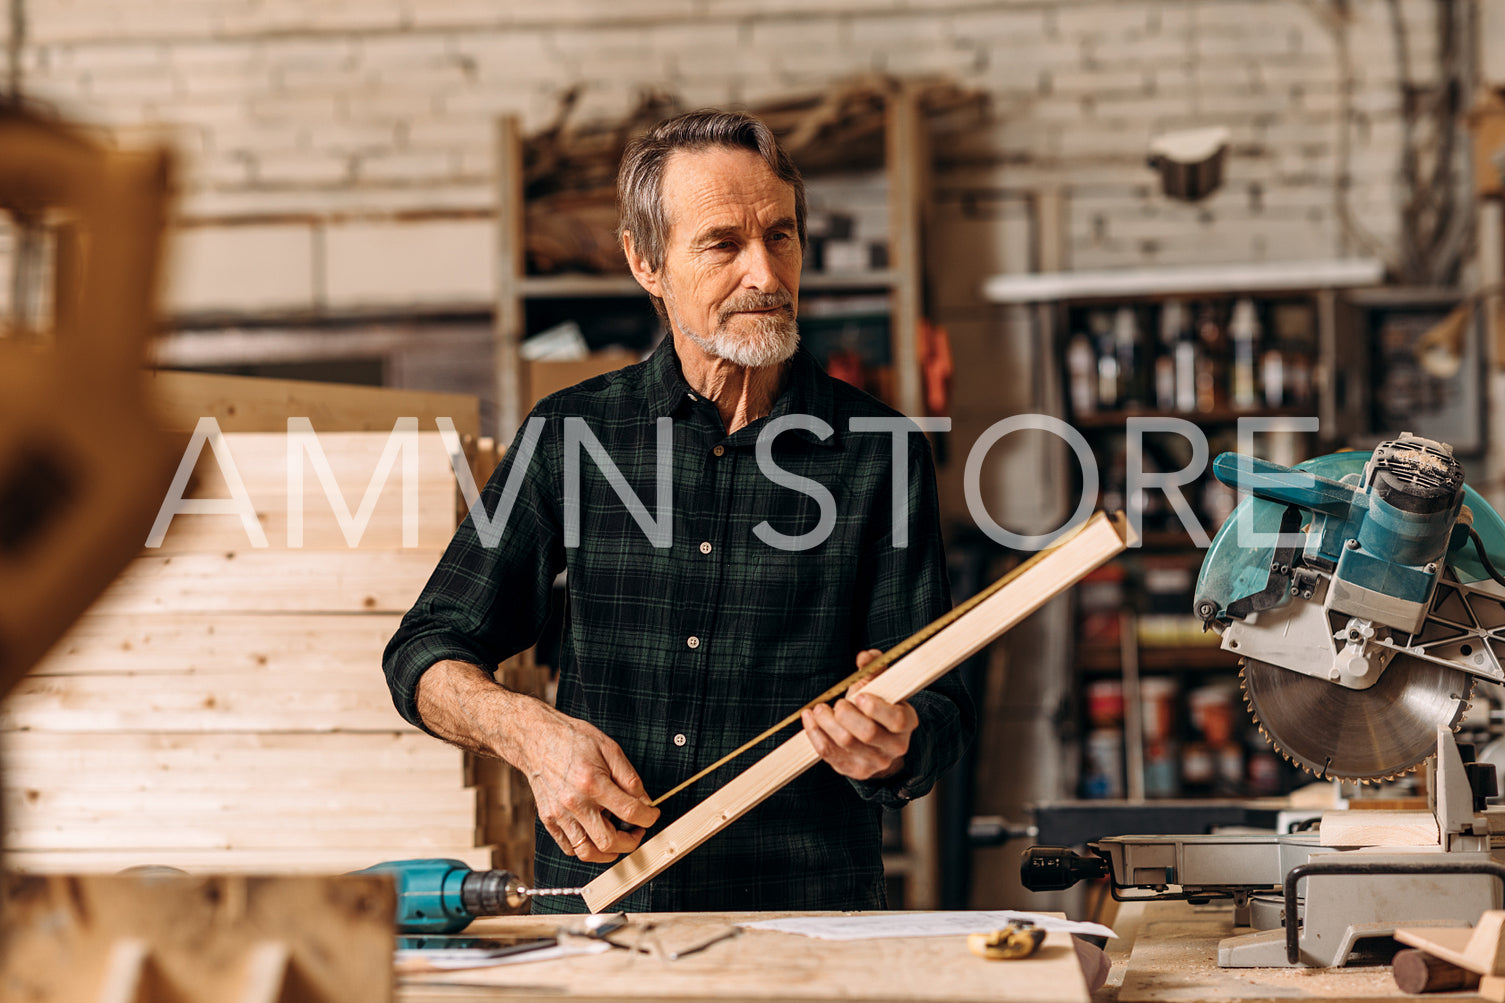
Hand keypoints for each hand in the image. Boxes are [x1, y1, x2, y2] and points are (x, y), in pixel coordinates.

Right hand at [517, 703, 660, 862]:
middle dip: (631, 842)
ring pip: (587, 852)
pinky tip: (595, 834)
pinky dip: (586, 848)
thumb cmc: (572, 740)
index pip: (630, 812)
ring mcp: (559, 815)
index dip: (648, 818)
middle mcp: (575, 803)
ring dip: (608, 852)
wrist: (537, 738)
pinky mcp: (548, 819)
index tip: (652, 815)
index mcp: (593, 783)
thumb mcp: (609, 749)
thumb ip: (629, 778)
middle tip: (637, 831)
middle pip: (609, 841)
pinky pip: (569, 847)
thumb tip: (644, 800)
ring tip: (618, 839)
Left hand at [801, 648, 917, 781]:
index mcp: (906, 722)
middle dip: (846, 715)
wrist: (877, 743)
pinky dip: (815, 734)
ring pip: (846, 743)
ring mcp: (875, 762)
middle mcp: (895, 746)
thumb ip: (875, 667)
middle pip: (867, 733)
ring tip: (819, 709)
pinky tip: (809, 719)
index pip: (896, 720)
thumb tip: (864, 656)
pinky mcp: (854, 770)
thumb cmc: (877, 706)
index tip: (858, 696)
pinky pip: (829, 754)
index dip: (876, 708)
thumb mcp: (881, 686)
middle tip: (837, 704)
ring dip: (826, 723)